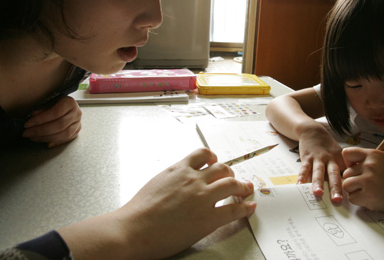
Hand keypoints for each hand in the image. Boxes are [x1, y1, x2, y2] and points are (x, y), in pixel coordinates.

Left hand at [23, 96, 81, 147]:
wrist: (68, 105)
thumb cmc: (56, 102)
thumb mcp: (49, 100)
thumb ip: (42, 108)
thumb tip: (33, 115)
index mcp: (69, 103)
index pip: (55, 113)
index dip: (40, 120)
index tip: (27, 124)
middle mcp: (76, 113)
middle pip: (59, 125)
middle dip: (41, 131)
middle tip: (27, 133)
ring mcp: (78, 123)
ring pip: (63, 134)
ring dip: (46, 138)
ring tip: (33, 138)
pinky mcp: (77, 131)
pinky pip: (65, 139)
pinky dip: (54, 142)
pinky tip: (44, 142)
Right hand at [110, 148, 255, 258]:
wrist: (134, 229)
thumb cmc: (138, 211)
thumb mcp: (156, 183)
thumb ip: (171, 178)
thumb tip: (177, 181)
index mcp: (179, 169)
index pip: (203, 154)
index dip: (213, 158)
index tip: (216, 162)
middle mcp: (193, 180)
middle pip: (222, 168)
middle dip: (229, 173)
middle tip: (233, 179)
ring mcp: (202, 198)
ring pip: (231, 184)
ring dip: (241, 186)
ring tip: (246, 189)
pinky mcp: (208, 218)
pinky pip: (234, 209)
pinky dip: (245, 208)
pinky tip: (249, 207)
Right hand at [296, 127, 345, 202]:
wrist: (313, 131)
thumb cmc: (328, 147)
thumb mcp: (341, 154)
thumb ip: (346, 168)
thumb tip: (355, 184)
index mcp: (341, 161)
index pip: (346, 176)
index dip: (349, 186)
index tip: (352, 198)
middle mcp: (330, 160)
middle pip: (334, 175)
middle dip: (335, 188)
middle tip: (337, 200)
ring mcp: (318, 159)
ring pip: (318, 172)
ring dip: (318, 183)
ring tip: (318, 194)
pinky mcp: (307, 158)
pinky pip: (304, 169)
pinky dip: (301, 177)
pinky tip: (299, 185)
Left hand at [341, 147, 383, 212]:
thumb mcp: (382, 160)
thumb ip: (365, 159)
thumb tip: (345, 162)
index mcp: (373, 154)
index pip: (347, 153)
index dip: (349, 163)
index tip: (357, 169)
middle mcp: (371, 165)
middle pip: (346, 173)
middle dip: (354, 180)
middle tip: (368, 184)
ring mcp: (369, 180)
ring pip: (346, 185)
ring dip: (354, 190)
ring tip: (368, 190)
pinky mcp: (368, 195)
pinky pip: (351, 197)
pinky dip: (359, 200)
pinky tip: (370, 197)